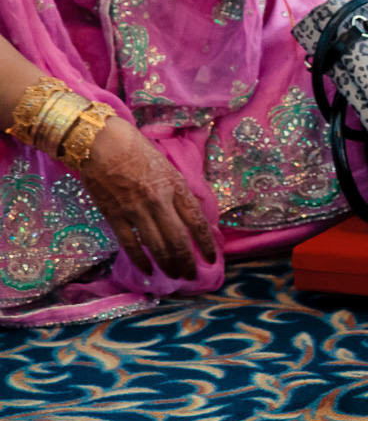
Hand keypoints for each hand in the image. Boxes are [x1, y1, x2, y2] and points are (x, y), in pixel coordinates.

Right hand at [77, 116, 217, 279]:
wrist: (102, 143)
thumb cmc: (138, 152)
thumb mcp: (169, 167)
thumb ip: (180, 191)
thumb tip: (196, 211)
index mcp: (175, 187)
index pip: (197, 222)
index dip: (205, 244)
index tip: (212, 259)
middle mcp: (159, 202)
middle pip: (178, 240)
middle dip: (187, 262)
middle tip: (191, 276)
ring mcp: (135, 211)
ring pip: (156, 246)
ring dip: (167, 264)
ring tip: (175, 277)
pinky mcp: (114, 216)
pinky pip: (130, 245)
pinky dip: (140, 261)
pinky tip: (148, 272)